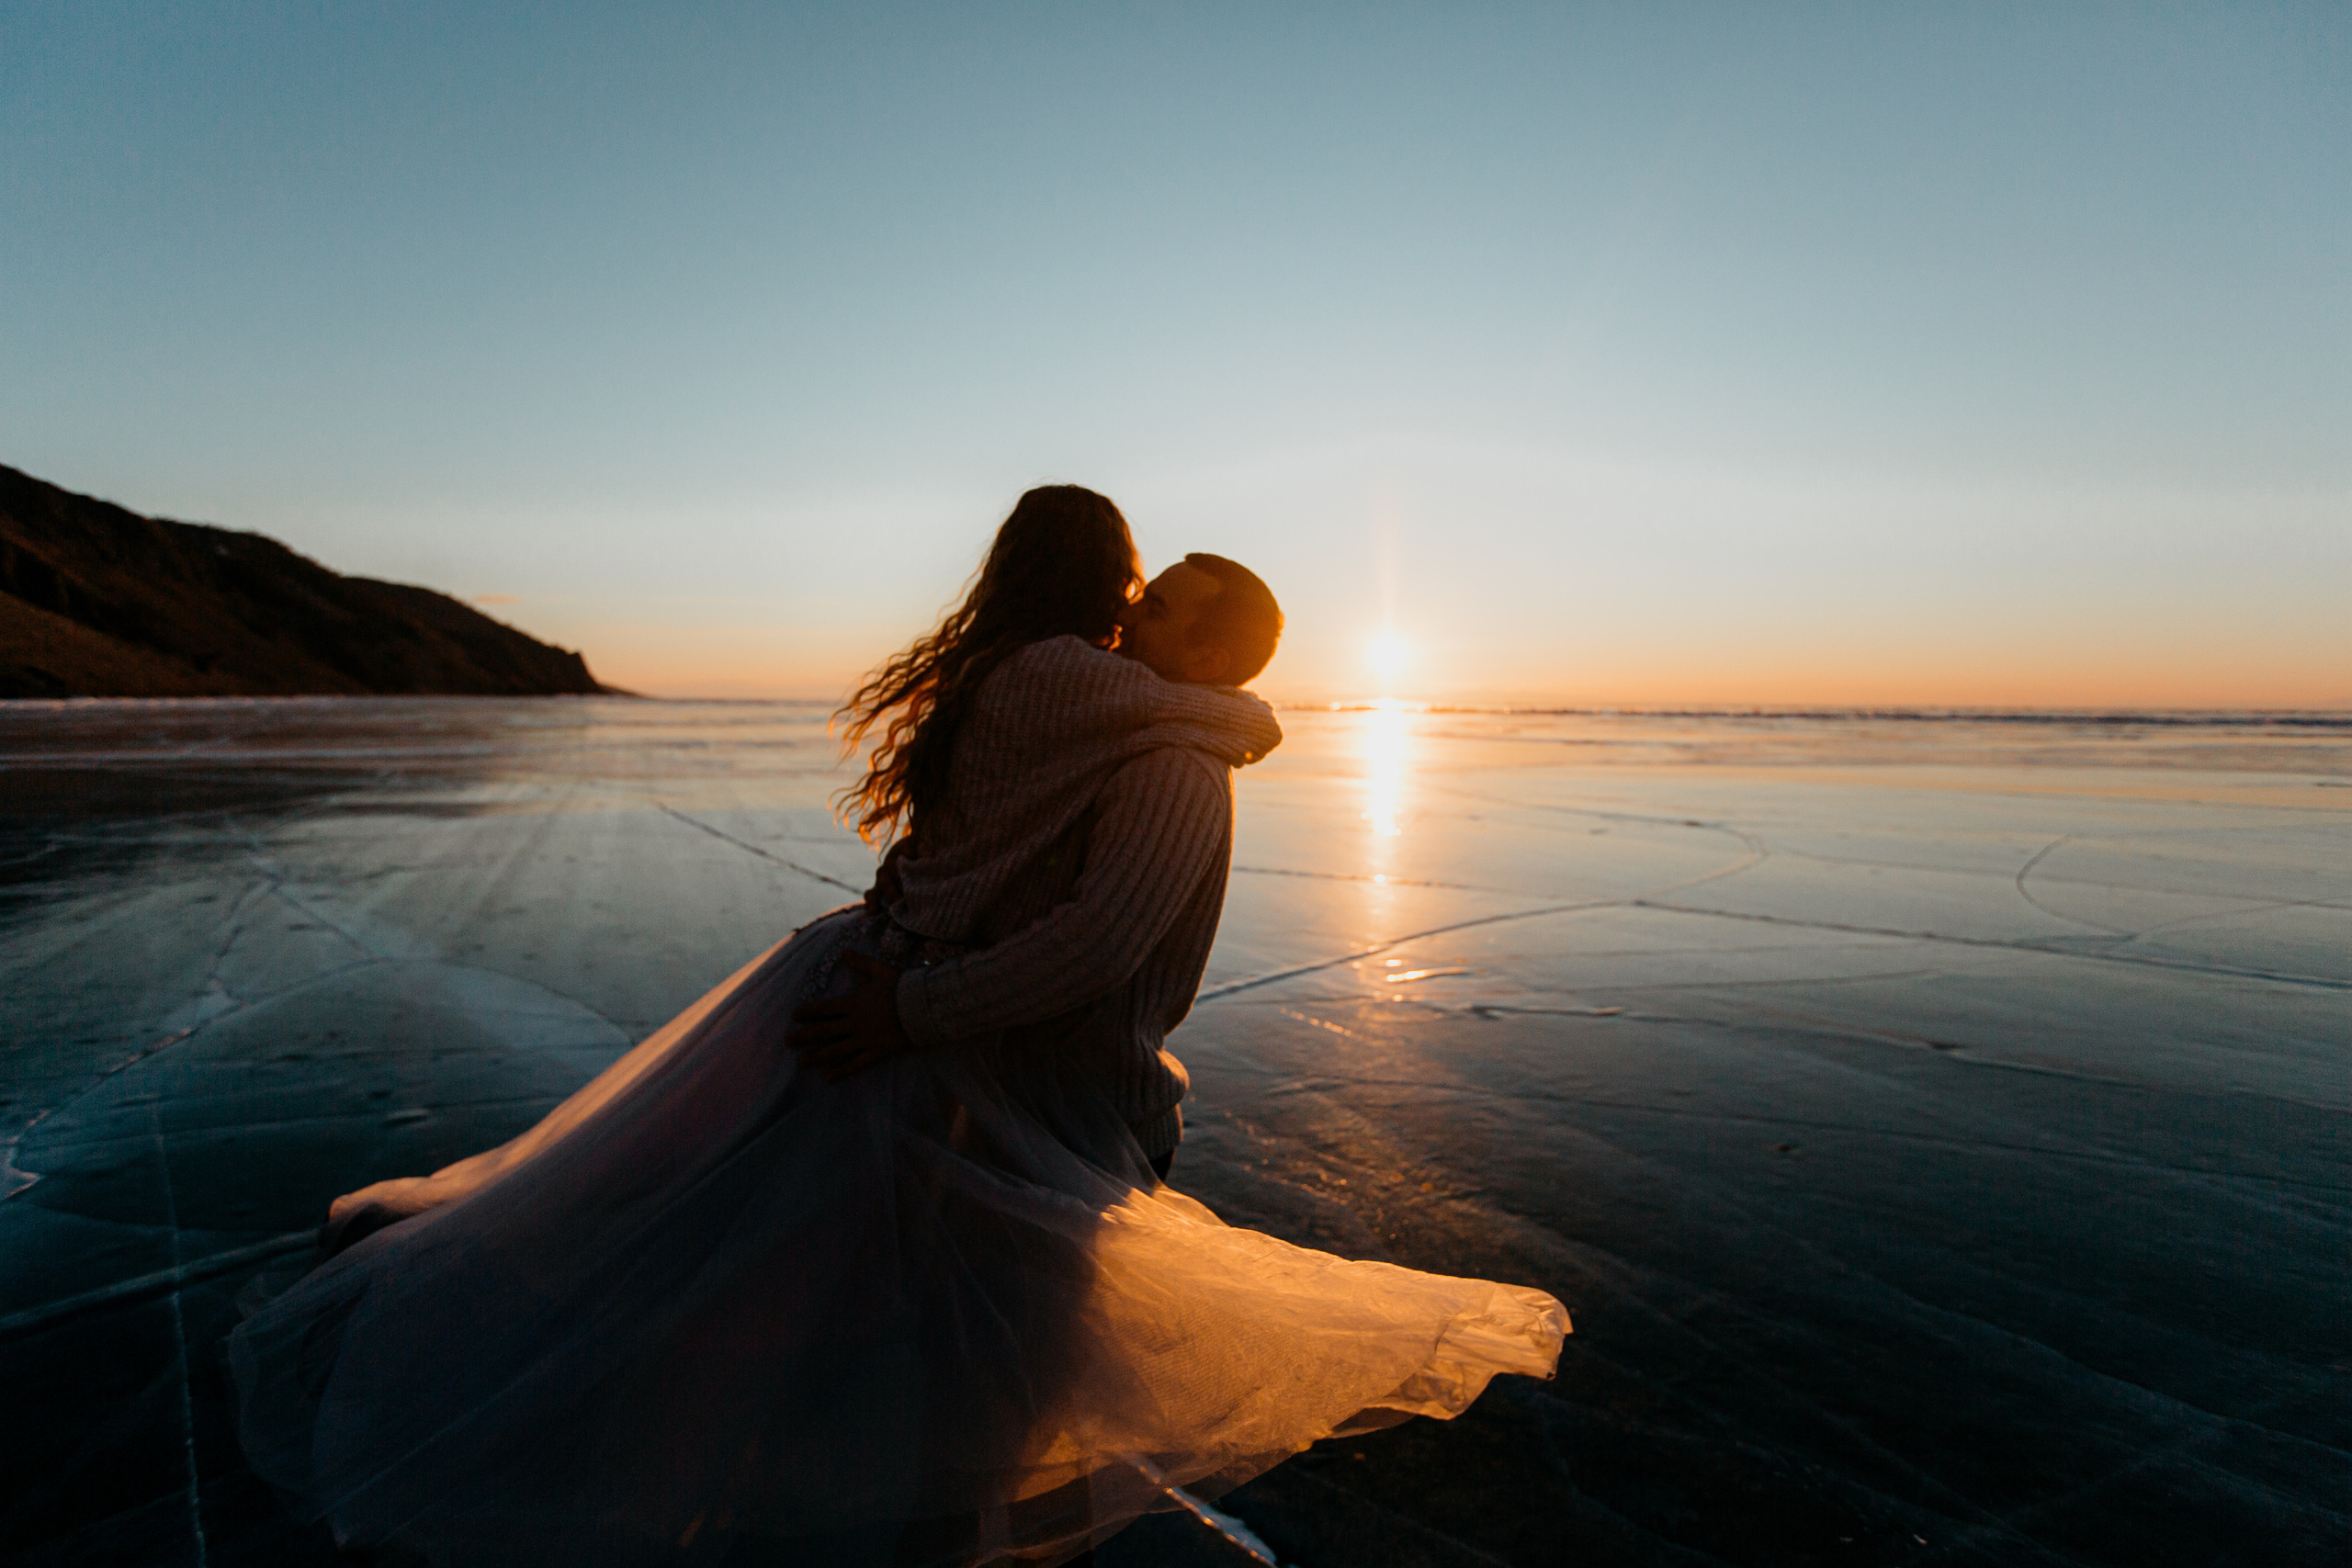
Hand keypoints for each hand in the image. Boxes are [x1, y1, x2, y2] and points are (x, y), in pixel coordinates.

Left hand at [788, 951, 912, 1080]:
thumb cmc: (902, 986)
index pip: (824, 1009)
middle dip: (804, 1036)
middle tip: (788, 1042)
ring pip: (835, 1050)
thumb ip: (860, 962)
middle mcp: (855, 1023)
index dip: (808, 1012)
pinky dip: (841, 1070)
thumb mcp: (880, 970)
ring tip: (801, 1062)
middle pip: (824, 1031)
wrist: (924, 1006)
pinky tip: (828, 1077)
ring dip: (816, 1056)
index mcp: (853, 1003)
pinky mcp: (877, 1051)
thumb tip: (843, 951)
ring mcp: (865, 1039)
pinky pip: (856, 1063)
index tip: (794, 1016)